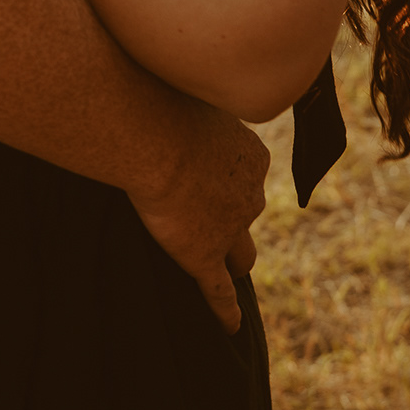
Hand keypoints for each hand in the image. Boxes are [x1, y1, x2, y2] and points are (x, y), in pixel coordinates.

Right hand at [129, 100, 269, 331]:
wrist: (157, 135)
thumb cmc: (165, 102)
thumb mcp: (190, 94)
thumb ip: (191, 103)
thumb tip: (171, 82)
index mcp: (252, 157)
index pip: (248, 174)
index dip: (230, 179)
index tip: (211, 177)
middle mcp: (251, 194)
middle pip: (248, 213)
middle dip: (235, 217)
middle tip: (211, 217)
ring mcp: (230, 229)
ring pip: (241, 254)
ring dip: (233, 259)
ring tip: (224, 268)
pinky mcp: (203, 256)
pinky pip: (218, 291)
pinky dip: (225, 311)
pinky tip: (230, 326)